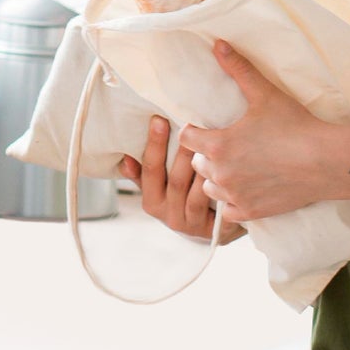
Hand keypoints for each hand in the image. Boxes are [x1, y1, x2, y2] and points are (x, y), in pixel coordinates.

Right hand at [119, 115, 246, 244]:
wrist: (210, 230)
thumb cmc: (182, 199)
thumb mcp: (159, 189)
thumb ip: (142, 175)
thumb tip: (125, 159)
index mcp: (151, 203)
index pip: (150, 170)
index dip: (154, 144)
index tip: (158, 119)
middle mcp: (168, 216)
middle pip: (175, 180)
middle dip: (182, 152)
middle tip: (190, 126)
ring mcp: (191, 224)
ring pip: (196, 191)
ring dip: (203, 166)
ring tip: (209, 142)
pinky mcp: (212, 229)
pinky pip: (215, 203)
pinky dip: (217, 184)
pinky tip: (223, 166)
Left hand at [177, 40, 332, 221]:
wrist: (327, 162)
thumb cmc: (295, 125)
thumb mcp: (264, 93)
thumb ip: (238, 69)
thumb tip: (218, 43)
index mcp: (217, 145)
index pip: (186, 137)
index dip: (195, 131)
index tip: (207, 128)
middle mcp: (220, 173)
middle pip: (197, 163)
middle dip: (207, 154)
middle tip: (226, 147)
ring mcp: (235, 196)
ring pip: (210, 188)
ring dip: (217, 179)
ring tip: (235, 168)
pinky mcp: (251, 213)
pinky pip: (228, 212)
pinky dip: (233, 203)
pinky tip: (246, 190)